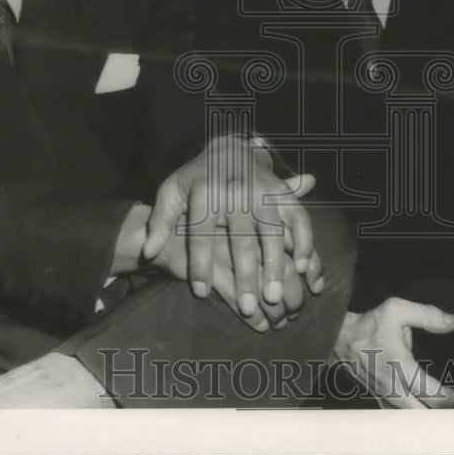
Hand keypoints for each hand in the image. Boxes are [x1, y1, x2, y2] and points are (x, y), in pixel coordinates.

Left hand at [143, 134, 322, 319]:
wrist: (228, 147)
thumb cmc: (197, 179)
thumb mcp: (171, 192)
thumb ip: (159, 221)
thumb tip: (148, 250)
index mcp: (205, 193)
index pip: (202, 234)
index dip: (201, 265)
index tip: (201, 292)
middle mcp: (237, 192)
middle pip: (242, 240)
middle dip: (246, 275)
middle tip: (249, 307)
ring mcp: (263, 192)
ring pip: (273, 233)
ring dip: (276, 266)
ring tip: (274, 297)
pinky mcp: (283, 193)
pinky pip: (299, 217)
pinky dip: (305, 241)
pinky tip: (304, 267)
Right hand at [334, 297, 453, 408]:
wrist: (339, 338)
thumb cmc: (369, 324)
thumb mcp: (397, 309)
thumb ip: (427, 315)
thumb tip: (453, 321)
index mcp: (398, 363)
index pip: (428, 391)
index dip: (447, 397)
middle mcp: (391, 384)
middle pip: (420, 413)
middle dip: (440, 414)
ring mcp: (384, 395)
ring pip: (409, 418)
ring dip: (427, 417)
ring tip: (445, 412)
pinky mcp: (379, 398)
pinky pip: (397, 417)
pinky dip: (411, 419)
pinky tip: (423, 413)